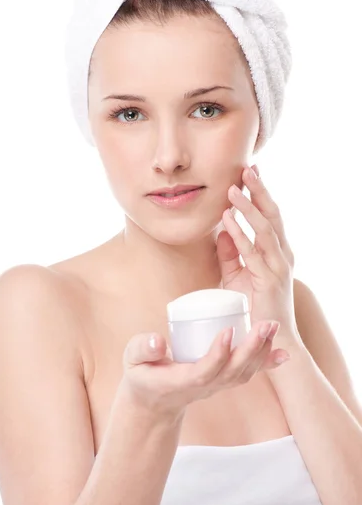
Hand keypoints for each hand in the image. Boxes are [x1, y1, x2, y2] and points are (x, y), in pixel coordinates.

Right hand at [119, 320, 289, 419]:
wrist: (154, 401)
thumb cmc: (142, 374)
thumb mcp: (132, 361)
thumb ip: (141, 349)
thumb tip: (157, 341)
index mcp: (180, 382)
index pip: (204, 371)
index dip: (218, 354)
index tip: (228, 331)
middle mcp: (204, 387)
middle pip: (232, 373)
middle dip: (252, 349)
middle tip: (266, 324)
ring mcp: (216, 386)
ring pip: (244, 373)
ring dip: (262, 351)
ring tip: (273, 326)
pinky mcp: (223, 380)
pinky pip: (248, 373)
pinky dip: (267, 363)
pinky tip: (284, 352)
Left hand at [216, 164, 299, 347]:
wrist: (267, 335)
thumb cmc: (252, 306)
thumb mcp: (236, 275)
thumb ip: (230, 253)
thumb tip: (222, 229)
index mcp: (277, 250)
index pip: (270, 215)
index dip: (260, 194)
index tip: (250, 172)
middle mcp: (282, 254)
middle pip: (272, 215)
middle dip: (259, 191)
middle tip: (247, 169)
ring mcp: (278, 266)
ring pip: (265, 229)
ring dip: (248, 207)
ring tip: (232, 190)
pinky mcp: (269, 280)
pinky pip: (252, 252)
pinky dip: (239, 234)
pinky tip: (228, 220)